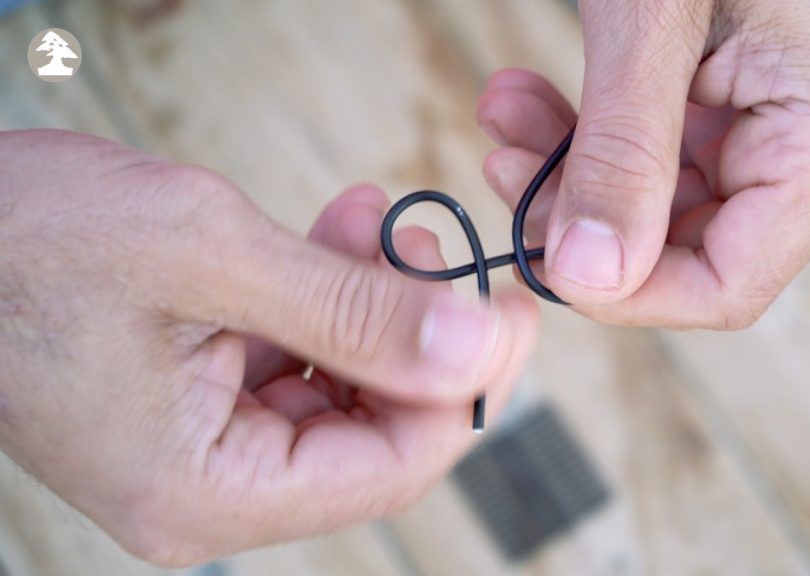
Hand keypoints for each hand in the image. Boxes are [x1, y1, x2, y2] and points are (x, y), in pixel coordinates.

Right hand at [0, 129, 537, 564]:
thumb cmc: (25, 240)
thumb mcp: (207, 256)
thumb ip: (351, 310)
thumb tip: (476, 349)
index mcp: (203, 491)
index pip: (388, 469)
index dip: (466, 388)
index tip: (508, 309)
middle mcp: (206, 490)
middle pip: (371, 434)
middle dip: (417, 336)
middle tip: (436, 248)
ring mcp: (200, 447)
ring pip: (339, 390)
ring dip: (373, 305)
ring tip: (376, 223)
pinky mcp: (193, 399)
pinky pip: (294, 360)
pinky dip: (327, 298)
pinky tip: (339, 232)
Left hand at [477, 0, 809, 327]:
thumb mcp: (653, 17)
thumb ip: (624, 150)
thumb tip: (589, 274)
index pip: (727, 285)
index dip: (626, 296)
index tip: (539, 255)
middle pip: (683, 252)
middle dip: (577, 220)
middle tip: (502, 165)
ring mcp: (770, 123)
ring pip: (652, 206)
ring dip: (563, 171)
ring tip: (503, 110)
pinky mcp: (727, 100)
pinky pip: (648, 154)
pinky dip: (580, 134)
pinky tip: (526, 97)